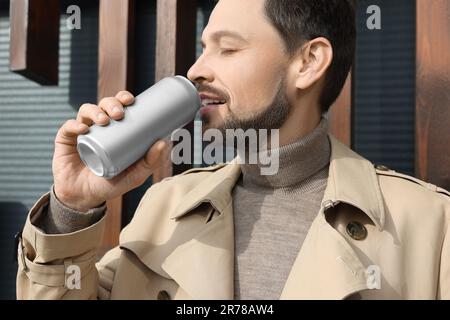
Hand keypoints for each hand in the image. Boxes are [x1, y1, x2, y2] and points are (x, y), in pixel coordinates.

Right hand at [52, 91, 168, 211]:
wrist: (84, 198)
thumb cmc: (111, 184)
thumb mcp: (134, 176)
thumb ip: (150, 162)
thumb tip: (164, 142)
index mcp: (115, 129)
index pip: (119, 107)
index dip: (123, 98)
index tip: (132, 100)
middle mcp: (98, 126)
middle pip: (103, 105)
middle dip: (112, 103)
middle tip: (120, 113)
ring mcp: (81, 131)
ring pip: (86, 111)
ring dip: (96, 111)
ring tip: (104, 121)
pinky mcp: (65, 140)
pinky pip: (68, 127)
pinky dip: (75, 125)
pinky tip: (84, 129)